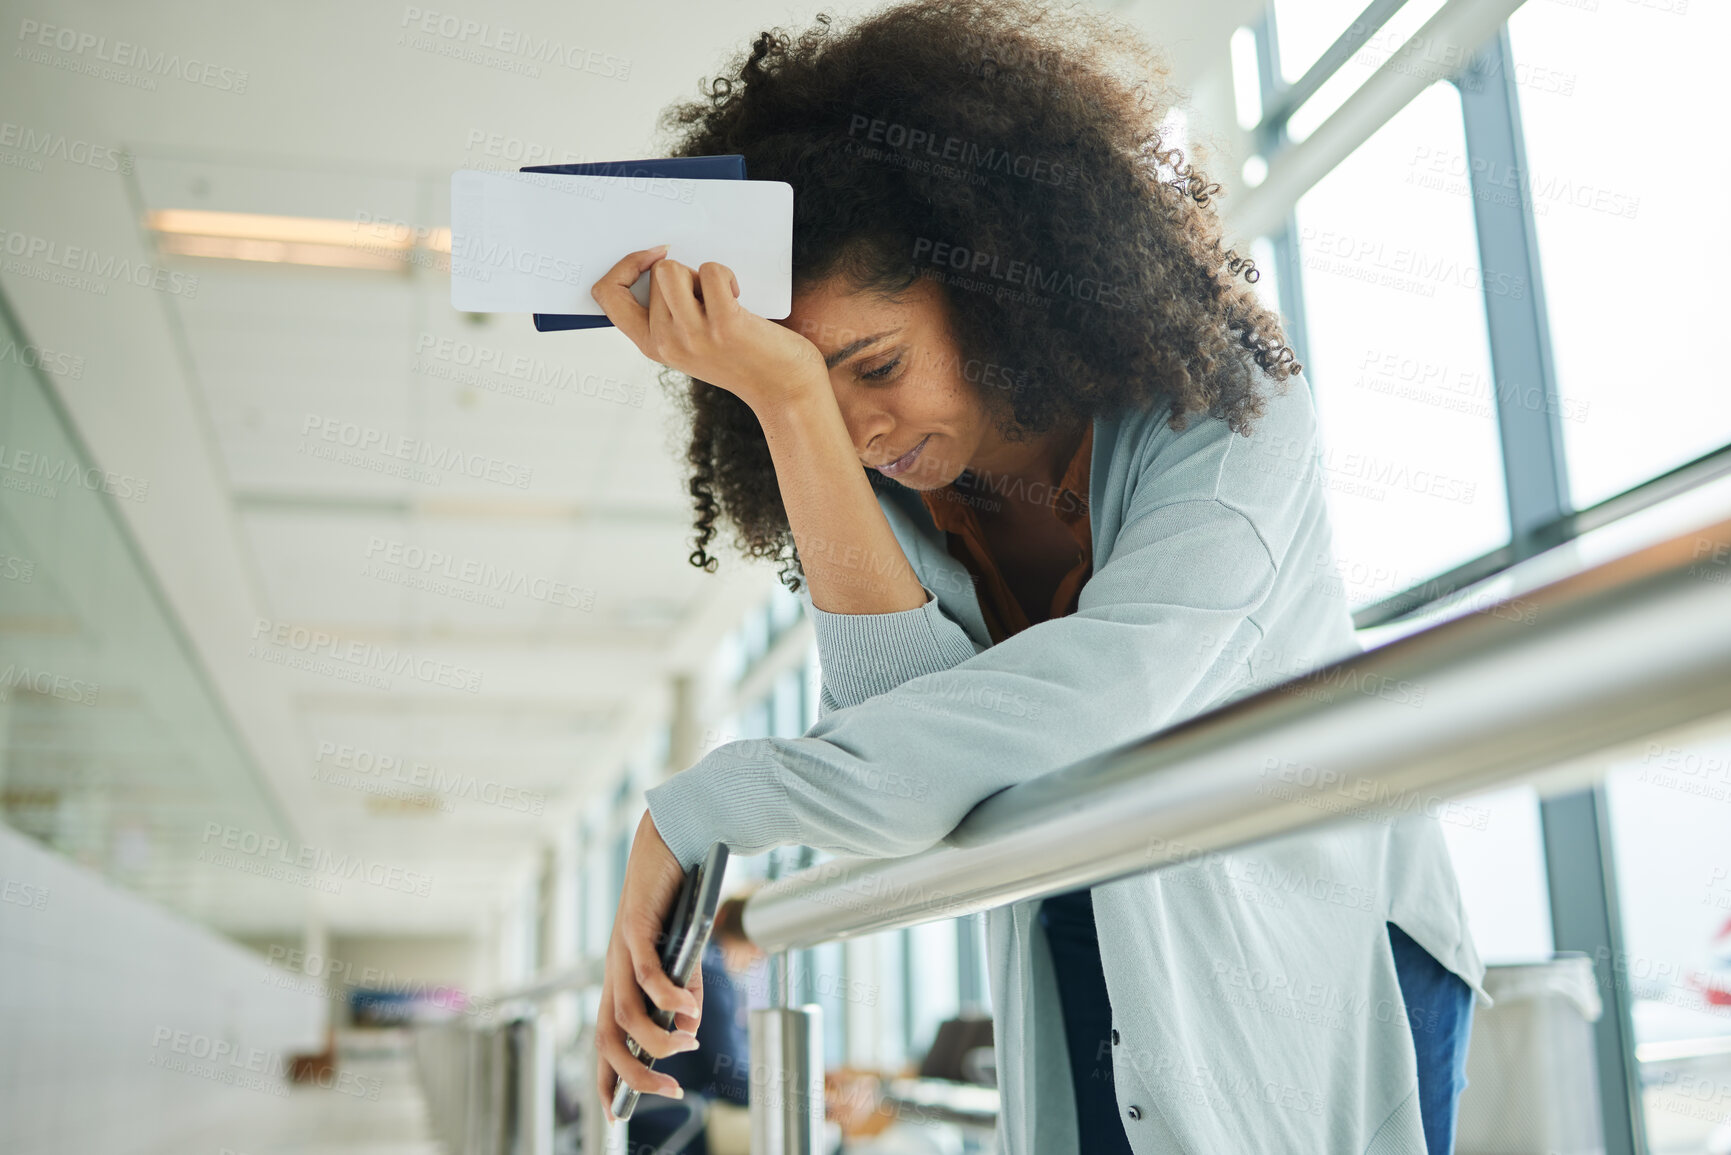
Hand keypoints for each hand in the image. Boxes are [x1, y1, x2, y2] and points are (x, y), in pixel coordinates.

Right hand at [591, 245, 828, 413]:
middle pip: (655, 273)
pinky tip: (739, 300)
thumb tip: (658, 258)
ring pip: (673, 269)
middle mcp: (665, 342)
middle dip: (684, 274)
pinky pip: (710, 271)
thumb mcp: (691, 342)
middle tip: (708, 299)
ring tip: (720, 297)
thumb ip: (668, 312)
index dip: (623, 266)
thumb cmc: (742, 357)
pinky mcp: (723, 323)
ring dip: (700, 274)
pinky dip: (727, 276)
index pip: (607, 295)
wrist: (784, 388)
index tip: (651, 256)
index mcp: (650, 345)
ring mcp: (692, 334)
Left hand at [594, 811, 704, 1119]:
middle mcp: (614, 971)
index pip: (606, 1040)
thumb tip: (688, 1024)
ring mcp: (620, 950)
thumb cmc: (678, 901)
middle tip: (669, 1091)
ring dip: (658, 1037)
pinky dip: (665, 995)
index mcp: (622, 980)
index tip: (616, 1116)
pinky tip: (686, 1007)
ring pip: (626, 1011)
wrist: (673, 841)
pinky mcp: (634, 926)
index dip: (607, 1079)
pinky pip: (644, 970)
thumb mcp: (686, 958)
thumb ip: (686, 992)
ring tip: (688, 1043)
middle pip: (608, 1038)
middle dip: (634, 1074)